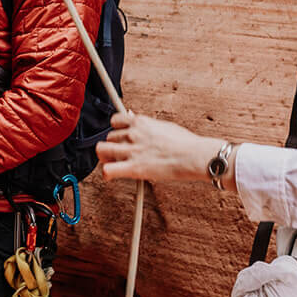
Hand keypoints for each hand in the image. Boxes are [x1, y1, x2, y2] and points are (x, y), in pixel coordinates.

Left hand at [97, 112, 232, 187]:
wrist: (194, 155)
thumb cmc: (185, 143)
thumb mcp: (165, 125)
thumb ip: (148, 125)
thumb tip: (138, 121)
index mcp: (140, 122)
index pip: (115, 121)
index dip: (116, 130)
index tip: (120, 136)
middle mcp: (133, 134)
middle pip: (109, 137)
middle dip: (112, 146)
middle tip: (117, 154)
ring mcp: (131, 150)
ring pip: (102, 150)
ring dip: (106, 158)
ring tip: (113, 164)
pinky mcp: (133, 167)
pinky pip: (108, 169)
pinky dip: (106, 173)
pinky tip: (111, 176)